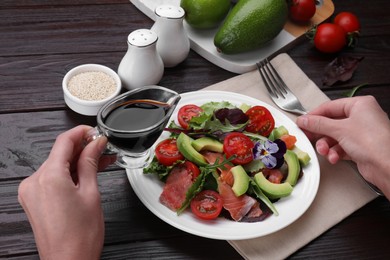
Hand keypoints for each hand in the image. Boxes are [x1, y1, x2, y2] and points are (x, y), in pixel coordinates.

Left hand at [18, 125, 115, 258]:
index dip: (82, 132)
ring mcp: (32, 192)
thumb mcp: (91, 193)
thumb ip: (90, 163)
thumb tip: (96, 144)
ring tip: (99, 162)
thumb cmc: (80, 235)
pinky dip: (68, 173)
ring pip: (57, 165)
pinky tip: (85, 173)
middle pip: (60, 153)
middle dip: (82, 148)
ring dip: (77, 162)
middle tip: (102, 148)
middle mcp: (35, 182)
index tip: (95, 132)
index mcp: (49, 177)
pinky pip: (52, 178)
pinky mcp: (34, 200)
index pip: (64, 141)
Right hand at [296, 96, 389, 197]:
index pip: (330, 106)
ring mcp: (362, 133)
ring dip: (327, 145)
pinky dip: (335, 152)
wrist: (388, 166)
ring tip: (324, 151)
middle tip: (308, 137)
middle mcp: (362, 117)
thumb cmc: (372, 142)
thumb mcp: (339, 129)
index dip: (314, 115)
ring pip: (335, 136)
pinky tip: (334, 158)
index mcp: (360, 105)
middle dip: (320, 134)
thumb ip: (318, 124)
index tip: (302, 122)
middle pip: (332, 122)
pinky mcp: (361, 147)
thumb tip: (303, 120)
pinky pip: (341, 147)